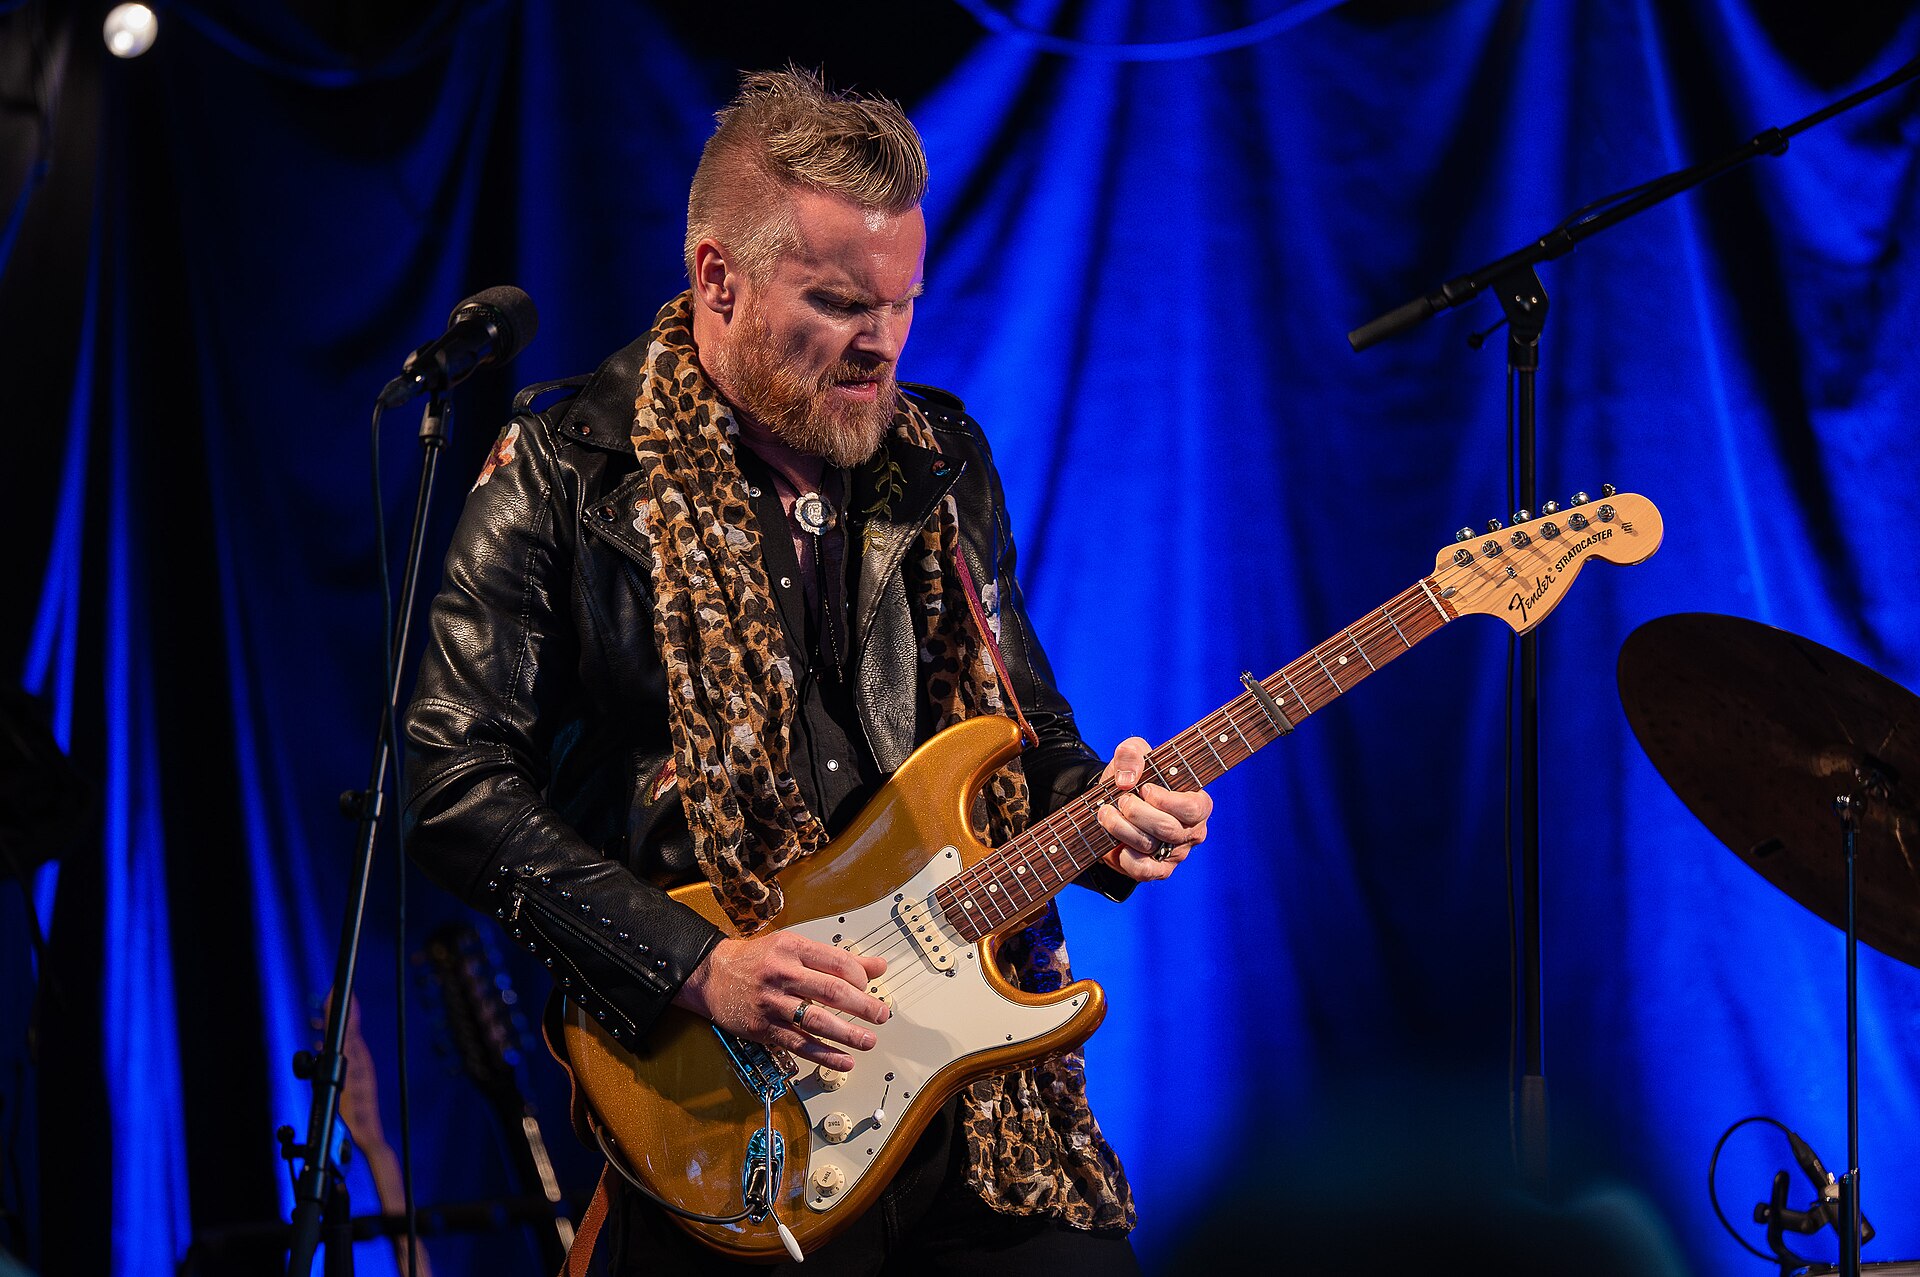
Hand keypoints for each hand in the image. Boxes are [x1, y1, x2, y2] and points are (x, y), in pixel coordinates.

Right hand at [673, 932, 888, 1071]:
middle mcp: (782, 974)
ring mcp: (772, 1002)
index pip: (837, 962)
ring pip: (816, 1021)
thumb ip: (837, 959)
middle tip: (881, 1016)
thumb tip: (878, 966)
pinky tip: (843, 1061)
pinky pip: (798, 1043)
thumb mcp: (795, 948)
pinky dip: (823, 1054)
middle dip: (862, 1006)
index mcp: (793, 948)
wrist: (712, 974)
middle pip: (831, 991)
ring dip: (847, 1034)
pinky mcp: (763, 1027)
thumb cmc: (758, 959)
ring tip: (868, 1041)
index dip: (860, 977)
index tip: (868, 987)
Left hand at [1096, 736, 1211, 881]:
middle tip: (1121, 800)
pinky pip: (1143, 870)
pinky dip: (1125, 856)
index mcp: (1198, 804)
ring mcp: (1176, 854)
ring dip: (1121, 828)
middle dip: (1136, 812)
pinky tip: (1117, 843)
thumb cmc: (1134, 779)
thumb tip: (1127, 780)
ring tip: (1106, 813)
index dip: (1166, 800)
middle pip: (1168, 828)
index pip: (1193, 807)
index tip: (1144, 788)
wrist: (1114, 805)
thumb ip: (1131, 753)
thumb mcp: (1132, 755)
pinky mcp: (1158, 871)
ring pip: (1150, 846)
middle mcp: (1192, 831)